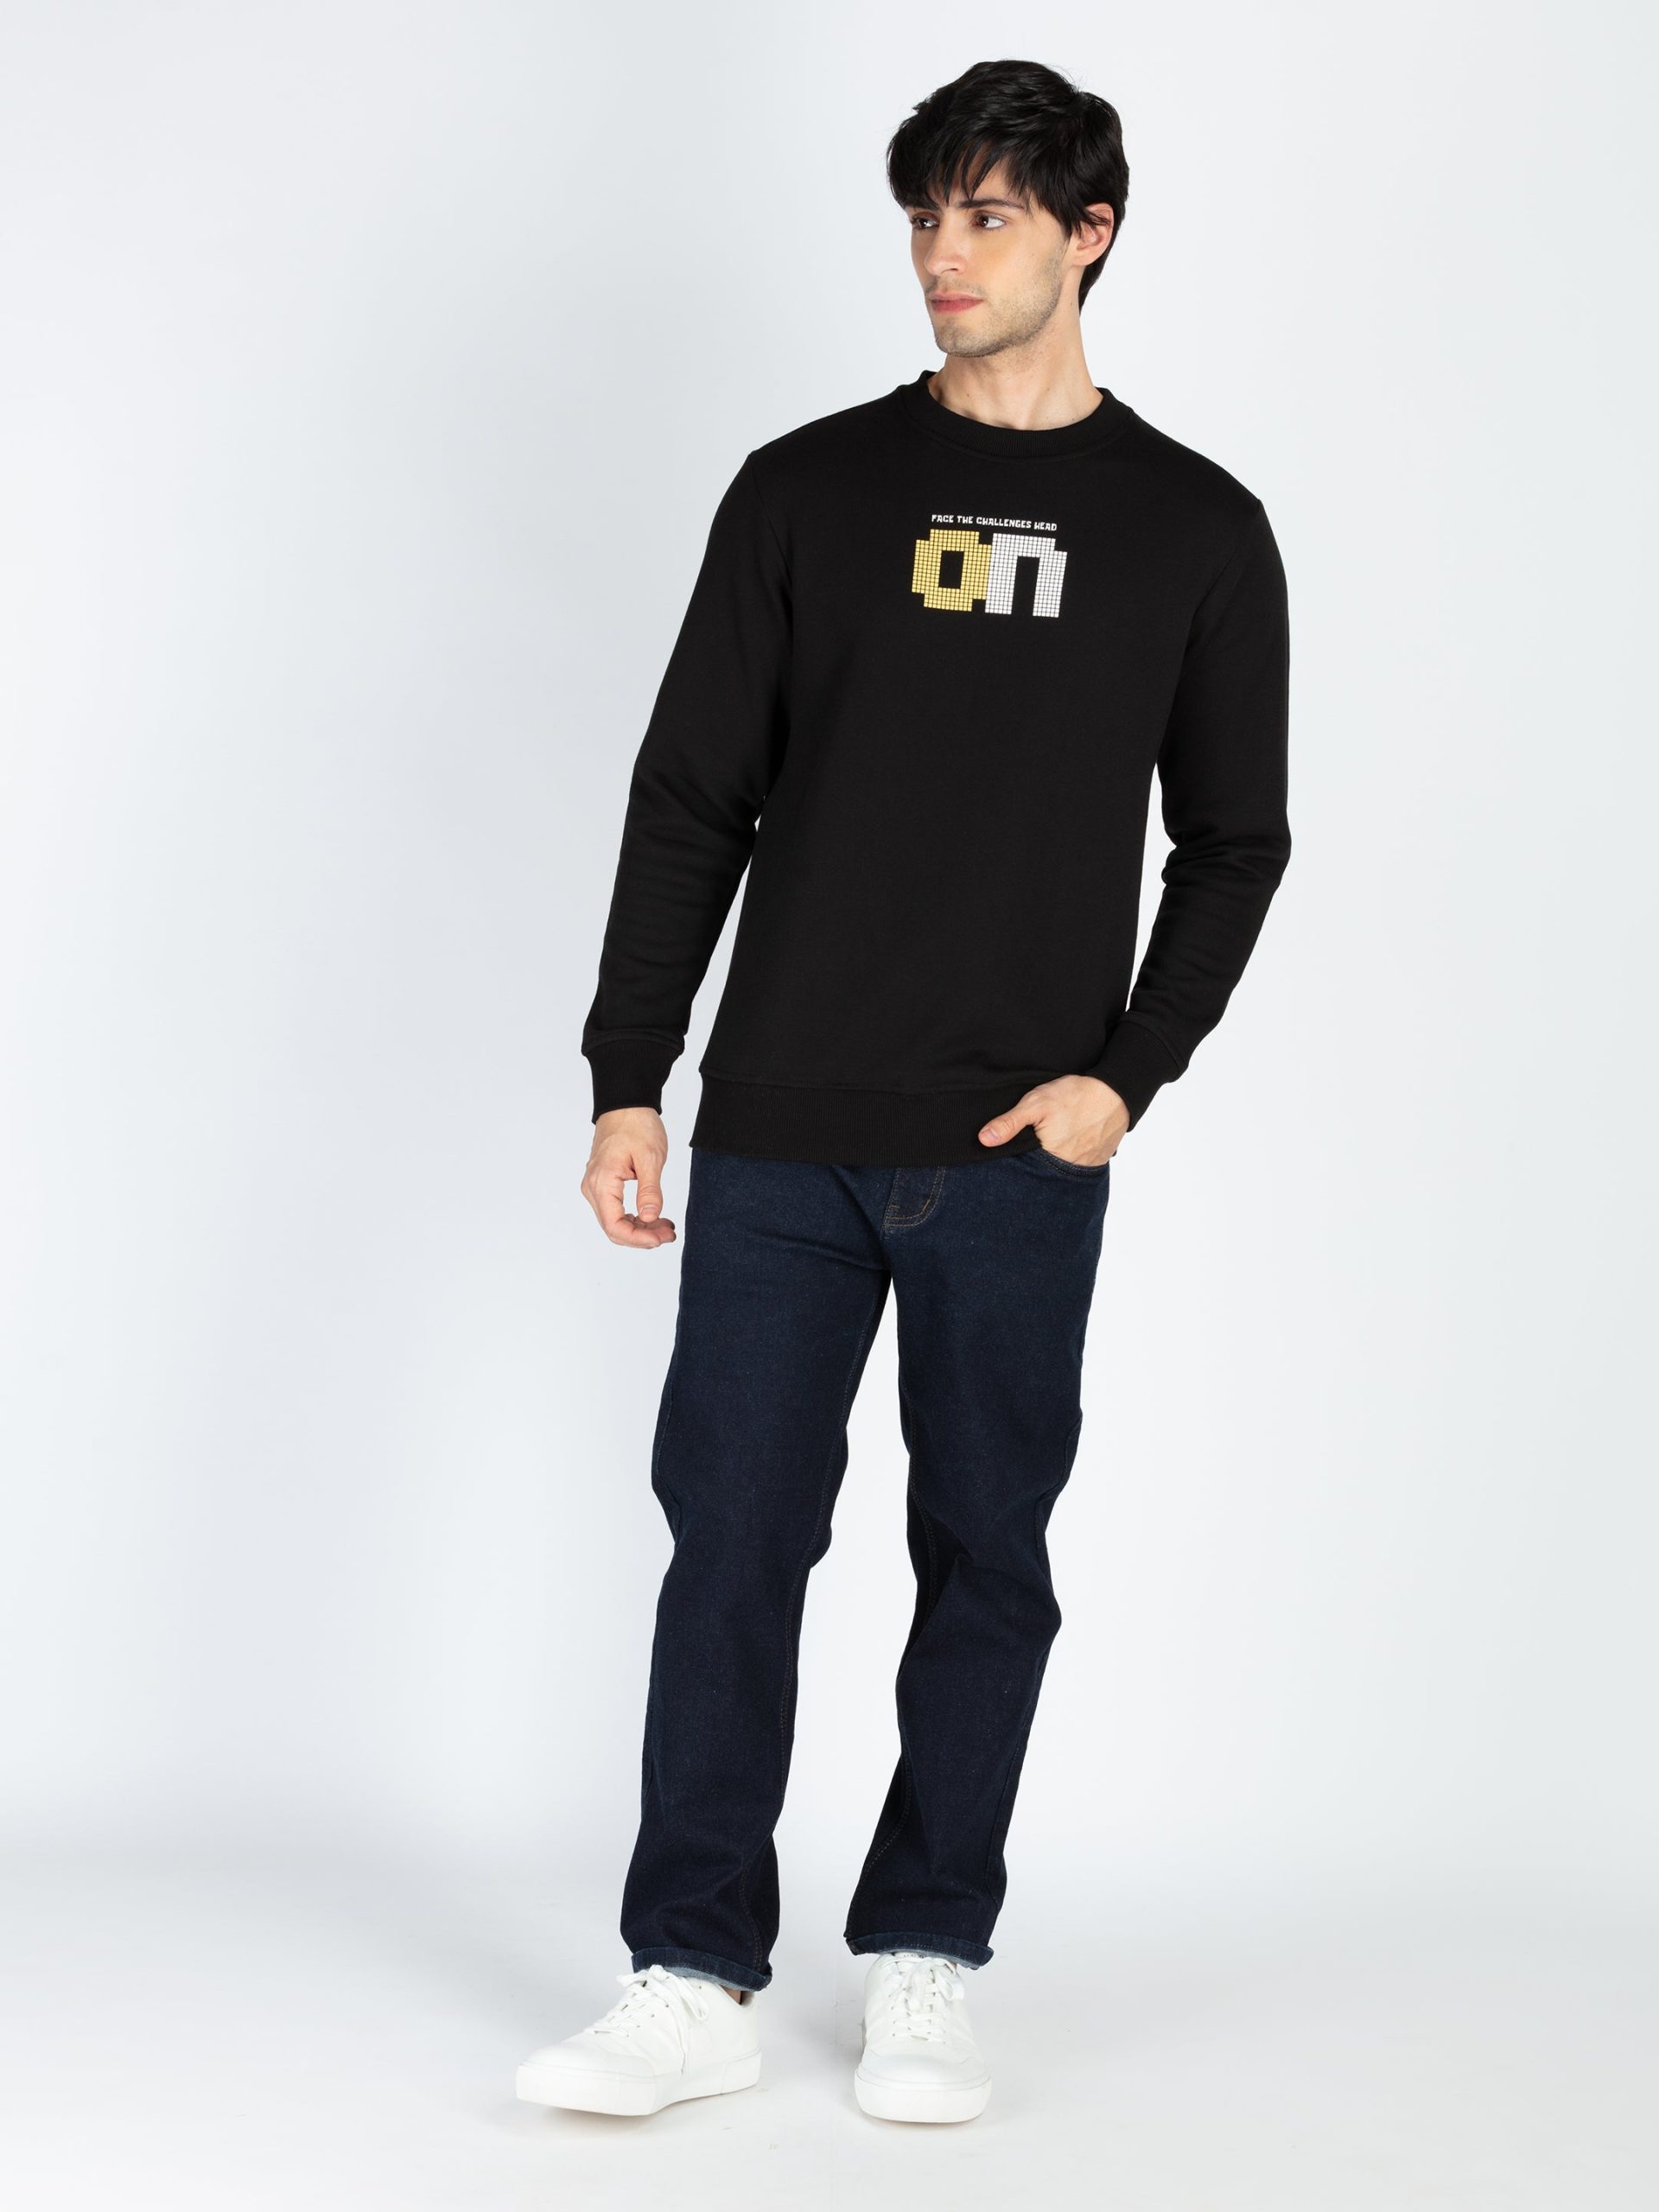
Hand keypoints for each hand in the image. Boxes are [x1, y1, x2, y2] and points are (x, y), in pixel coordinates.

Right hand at [583, 1107, 676, 1246]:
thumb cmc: (636, 1125)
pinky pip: (615, 1211)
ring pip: (614, 1222)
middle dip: (642, 1237)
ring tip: (666, 1226)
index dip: (639, 1239)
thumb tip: (649, 1218)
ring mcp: (595, 1187)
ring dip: (640, 1229)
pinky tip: (654, 1217)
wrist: (626, 1105)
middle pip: (613, 1229)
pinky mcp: (603, 1185)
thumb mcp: (650, 1157)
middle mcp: (593, 1188)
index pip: (614, 1226)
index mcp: (602, 1182)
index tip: (662, 1238)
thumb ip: (649, 1190)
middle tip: (669, 1233)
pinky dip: (635, 1218)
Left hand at [977, 1074, 1127, 1166]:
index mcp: (1048, 1158)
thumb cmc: (1074, 1097)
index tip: (1012, 1155)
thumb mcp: (1035, 1104)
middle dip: (1035, 1164)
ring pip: (1060, 1172)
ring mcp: (1084, 1168)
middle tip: (1037, 1144)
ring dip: (1053, 1163)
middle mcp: (1067, 1169)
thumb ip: (1009, 1123)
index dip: (1016, 1163)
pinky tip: (1069, 1145)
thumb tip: (984, 1140)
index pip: (1024, 1170)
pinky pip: (1078, 1168)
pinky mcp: (1097, 1162)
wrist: (1116, 1092)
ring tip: (1053, 1145)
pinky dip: (1071, 1160)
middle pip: (1043, 1173)